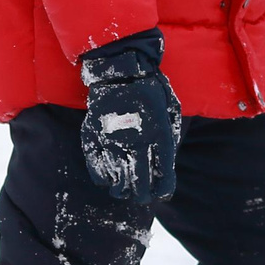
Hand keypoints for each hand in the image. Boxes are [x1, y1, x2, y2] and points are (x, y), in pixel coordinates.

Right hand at [77, 30, 182, 204]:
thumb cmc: (150, 89)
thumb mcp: (171, 109)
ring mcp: (112, 141)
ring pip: (118, 182)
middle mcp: (136, 142)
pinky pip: (98, 170)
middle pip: (140, 185)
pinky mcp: (93, 138)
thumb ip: (170, 137)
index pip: (163, 177)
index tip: (161, 193)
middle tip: (142, 196)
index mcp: (159, 135)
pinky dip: (104, 179)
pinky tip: (110, 178)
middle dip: (143, 196)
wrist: (120, 69)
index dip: (163, 190)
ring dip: (123, 191)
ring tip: (125, 190)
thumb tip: (165, 164)